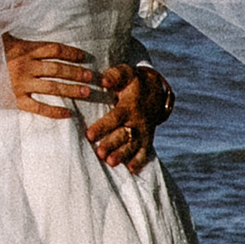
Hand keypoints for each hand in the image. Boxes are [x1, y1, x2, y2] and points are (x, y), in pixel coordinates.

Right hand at [2, 32, 102, 123]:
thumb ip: (14, 9)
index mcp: (24, 48)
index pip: (54, 49)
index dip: (71, 52)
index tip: (84, 57)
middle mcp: (26, 66)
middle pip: (57, 68)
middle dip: (76, 72)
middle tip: (92, 77)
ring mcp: (21, 84)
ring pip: (52, 87)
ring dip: (71, 90)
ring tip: (86, 92)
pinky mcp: (15, 100)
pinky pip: (38, 107)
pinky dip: (53, 111)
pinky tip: (67, 114)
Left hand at [85, 59, 172, 174]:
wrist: (155, 91)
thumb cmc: (132, 81)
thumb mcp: (125, 73)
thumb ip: (115, 75)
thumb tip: (103, 80)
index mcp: (130, 105)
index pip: (115, 117)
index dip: (103, 126)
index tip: (89, 134)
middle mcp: (138, 120)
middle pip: (124, 134)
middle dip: (112, 144)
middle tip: (100, 153)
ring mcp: (144, 131)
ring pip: (134, 146)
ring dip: (123, 154)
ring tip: (111, 162)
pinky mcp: (148, 138)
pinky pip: (146, 151)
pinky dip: (140, 161)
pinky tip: (131, 170)